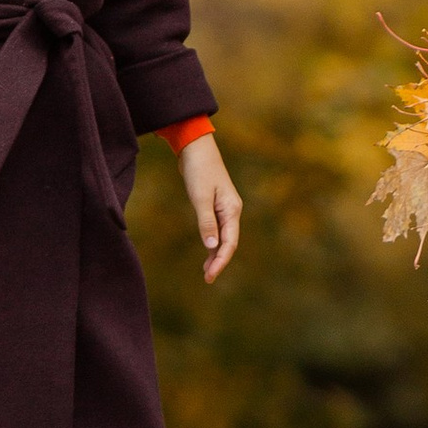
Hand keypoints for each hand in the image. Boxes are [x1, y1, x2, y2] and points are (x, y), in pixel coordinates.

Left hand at [179, 134, 242, 283]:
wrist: (195, 148)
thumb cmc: (199, 171)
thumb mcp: (200, 198)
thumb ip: (206, 222)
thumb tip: (211, 247)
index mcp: (232, 209)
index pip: (229, 242)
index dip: (221, 261)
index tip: (210, 276)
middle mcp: (231, 210)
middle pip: (229, 242)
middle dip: (219, 261)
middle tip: (207, 279)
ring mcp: (224, 208)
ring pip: (223, 237)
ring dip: (215, 254)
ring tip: (207, 272)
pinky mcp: (215, 205)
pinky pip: (217, 229)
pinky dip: (212, 242)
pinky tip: (207, 252)